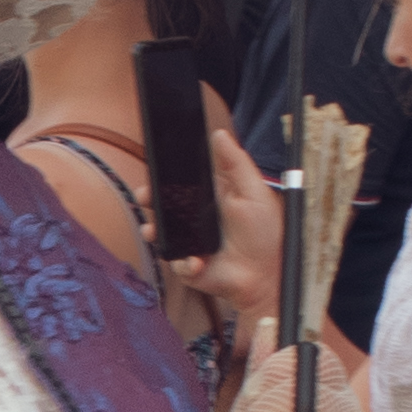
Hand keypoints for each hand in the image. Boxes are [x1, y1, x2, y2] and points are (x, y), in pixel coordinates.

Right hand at [160, 115, 288, 338]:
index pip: (182, 180)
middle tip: (145, 196)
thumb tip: (219, 135)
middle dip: (150, 198)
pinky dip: (184, 262)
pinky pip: (176, 261)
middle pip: (164, 204)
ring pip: (161, 232)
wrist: (266, 276)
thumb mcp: (254, 192)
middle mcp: (195, 217)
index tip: (156, 166)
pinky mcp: (188, 265)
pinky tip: (197, 261)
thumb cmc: (264, 234)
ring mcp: (189, 241)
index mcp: (209, 196)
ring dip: (154, 229)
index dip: (167, 174)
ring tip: (153, 229)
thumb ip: (236, 163)